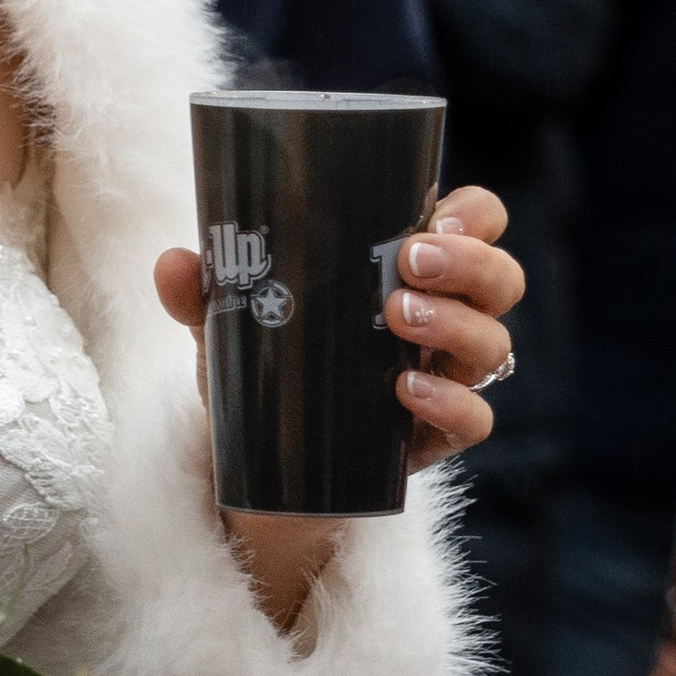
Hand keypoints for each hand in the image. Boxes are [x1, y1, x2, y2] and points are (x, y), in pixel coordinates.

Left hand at [152, 185, 522, 625]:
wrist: (263, 458)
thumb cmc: (267, 363)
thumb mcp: (233, 322)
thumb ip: (202, 291)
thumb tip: (175, 262)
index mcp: (412, 269)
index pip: (476, 225)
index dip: (476, 216)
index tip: (437, 217)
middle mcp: (446, 317)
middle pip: (501, 281)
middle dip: (469, 265)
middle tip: (408, 262)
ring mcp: (447, 377)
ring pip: (493, 345)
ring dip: (454, 324)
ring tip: (396, 317)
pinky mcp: (436, 437)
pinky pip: (473, 420)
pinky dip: (448, 403)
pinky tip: (405, 390)